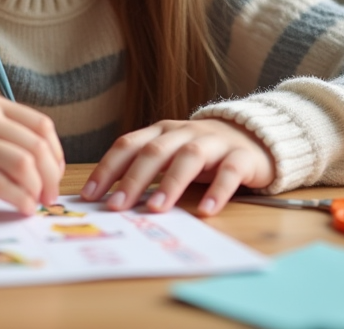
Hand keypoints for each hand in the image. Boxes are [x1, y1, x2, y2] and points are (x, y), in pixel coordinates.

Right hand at [0, 93, 64, 214]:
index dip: (56, 154)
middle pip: (36, 147)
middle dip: (51, 176)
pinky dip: (18, 199)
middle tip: (50, 197)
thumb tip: (43, 167)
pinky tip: (22, 208)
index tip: (55, 175)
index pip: (41, 126)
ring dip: (38, 190)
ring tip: (36, 204)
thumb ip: (2, 136)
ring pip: (22, 165)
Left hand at [80, 119, 274, 216]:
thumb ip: (145, 171)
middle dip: (133, 179)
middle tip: (117, 205)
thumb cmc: (202, 154)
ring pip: (189, 157)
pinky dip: (218, 190)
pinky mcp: (242, 157)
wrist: (254, 137)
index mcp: (161, 132)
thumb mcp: (170, 155)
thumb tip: (109, 201)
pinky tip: (207, 211)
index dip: (107, 169)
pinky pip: (229, 171)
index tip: (90, 196)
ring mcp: (214, 142)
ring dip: (170, 183)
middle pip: (155, 151)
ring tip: (156, 208)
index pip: (128, 145)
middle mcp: (184, 133)